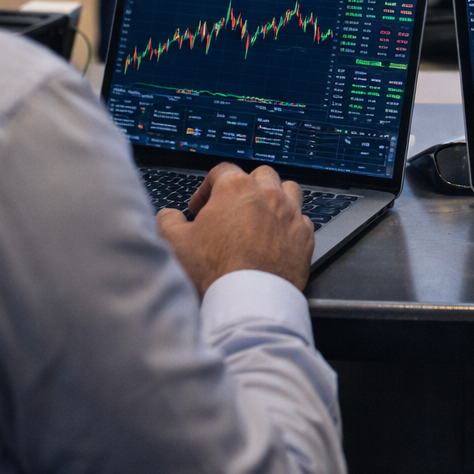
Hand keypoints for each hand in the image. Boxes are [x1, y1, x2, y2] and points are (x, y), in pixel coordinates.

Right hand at [156, 163, 314, 295]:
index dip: (207, 188)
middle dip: (245, 187)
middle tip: (231, 210)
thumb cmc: (214, 271)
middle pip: (260, 175)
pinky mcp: (305, 237)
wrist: (248, 302)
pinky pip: (301, 220)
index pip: (221, 171)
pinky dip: (290, 225)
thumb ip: (168, 221)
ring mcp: (290, 214)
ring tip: (260, 217)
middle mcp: (268, 195)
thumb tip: (169, 215)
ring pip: (288, 190)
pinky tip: (277, 239)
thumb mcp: (174, 243)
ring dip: (274, 198)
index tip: (200, 208)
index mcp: (236, 188)